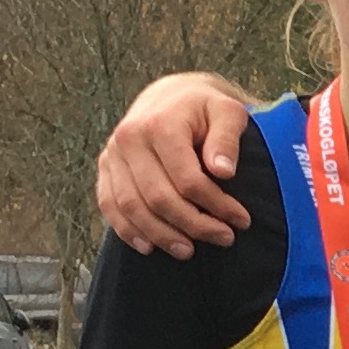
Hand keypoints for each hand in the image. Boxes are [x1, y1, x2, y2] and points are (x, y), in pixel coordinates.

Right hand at [99, 75, 252, 258]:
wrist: (171, 96)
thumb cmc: (206, 108)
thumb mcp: (228, 112)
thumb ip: (227, 139)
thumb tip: (223, 171)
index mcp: (160, 125)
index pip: (188, 179)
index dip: (217, 205)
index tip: (242, 220)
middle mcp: (130, 139)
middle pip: (159, 197)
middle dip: (194, 225)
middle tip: (224, 239)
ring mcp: (113, 154)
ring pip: (132, 206)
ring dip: (161, 234)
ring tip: (190, 251)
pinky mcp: (105, 167)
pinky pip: (109, 204)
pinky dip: (127, 229)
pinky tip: (149, 247)